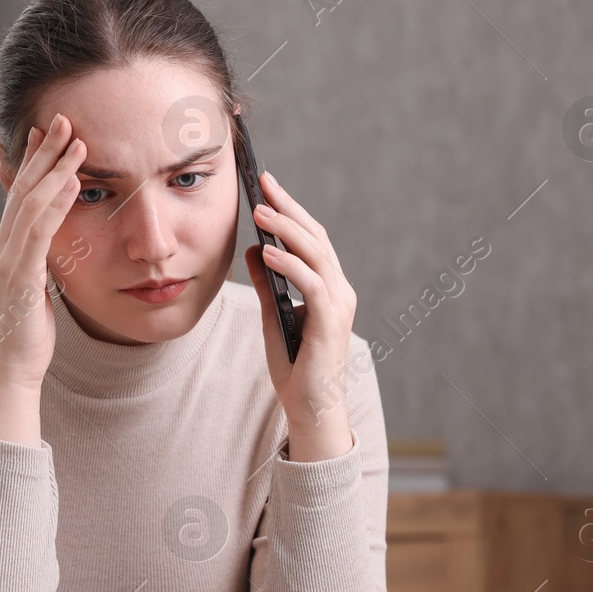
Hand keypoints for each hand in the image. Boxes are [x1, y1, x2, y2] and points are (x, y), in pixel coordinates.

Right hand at [0, 112, 86, 390]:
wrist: (12, 368)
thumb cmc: (27, 333)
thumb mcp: (34, 288)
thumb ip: (38, 262)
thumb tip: (51, 246)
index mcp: (3, 248)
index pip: (18, 195)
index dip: (32, 161)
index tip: (46, 132)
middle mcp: (0, 248)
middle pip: (22, 189)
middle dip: (43, 152)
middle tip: (63, 119)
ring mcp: (7, 260)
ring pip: (31, 203)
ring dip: (55, 169)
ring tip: (77, 141)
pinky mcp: (22, 275)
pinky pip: (40, 231)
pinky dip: (57, 203)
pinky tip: (74, 183)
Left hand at [241, 170, 356, 461]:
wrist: (310, 407)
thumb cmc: (294, 365)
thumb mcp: (273, 315)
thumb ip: (267, 283)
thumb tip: (253, 249)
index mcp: (328, 286)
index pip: (311, 239)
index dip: (290, 210)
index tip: (267, 186)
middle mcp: (339, 290)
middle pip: (316, 237)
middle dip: (289, 208)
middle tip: (263, 184)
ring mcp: (339, 304)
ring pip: (316, 254)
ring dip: (286, 231)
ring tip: (260, 212)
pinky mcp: (331, 322)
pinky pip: (312, 284)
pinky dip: (290, 266)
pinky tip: (268, 253)